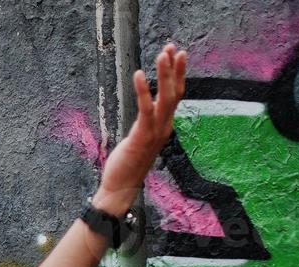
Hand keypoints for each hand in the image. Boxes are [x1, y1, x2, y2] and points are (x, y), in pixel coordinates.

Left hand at [93, 42, 187, 214]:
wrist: (121, 188)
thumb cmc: (127, 165)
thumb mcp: (139, 140)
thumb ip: (145, 125)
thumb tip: (146, 112)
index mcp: (164, 127)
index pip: (175, 96)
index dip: (177, 76)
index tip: (176, 56)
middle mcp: (164, 127)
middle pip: (175, 93)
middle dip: (174, 69)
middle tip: (173, 47)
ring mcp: (155, 132)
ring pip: (165, 98)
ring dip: (165, 75)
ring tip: (162, 54)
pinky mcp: (142, 136)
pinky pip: (145, 109)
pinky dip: (143, 91)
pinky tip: (139, 74)